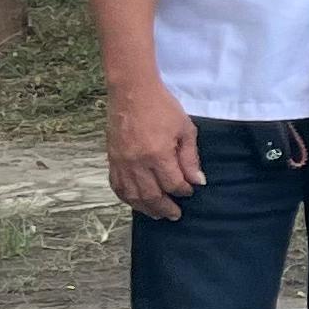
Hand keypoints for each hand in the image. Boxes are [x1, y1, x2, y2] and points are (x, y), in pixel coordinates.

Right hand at [105, 79, 202, 219]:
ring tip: (157, 214)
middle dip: (165, 207)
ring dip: (145, 208)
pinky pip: (117, 186)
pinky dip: (127, 198)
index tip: (190, 192)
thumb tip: (197, 181)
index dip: (183, 191)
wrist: (132, 93)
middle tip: (175, 215)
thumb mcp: (185, 129)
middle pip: (151, 195)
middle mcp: (137, 163)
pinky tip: (136, 202)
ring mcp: (121, 163)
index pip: (172, 184)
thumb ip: (190, 157)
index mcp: (158, 155)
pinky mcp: (111, 160)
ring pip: (132, 195)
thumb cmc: (162, 108)